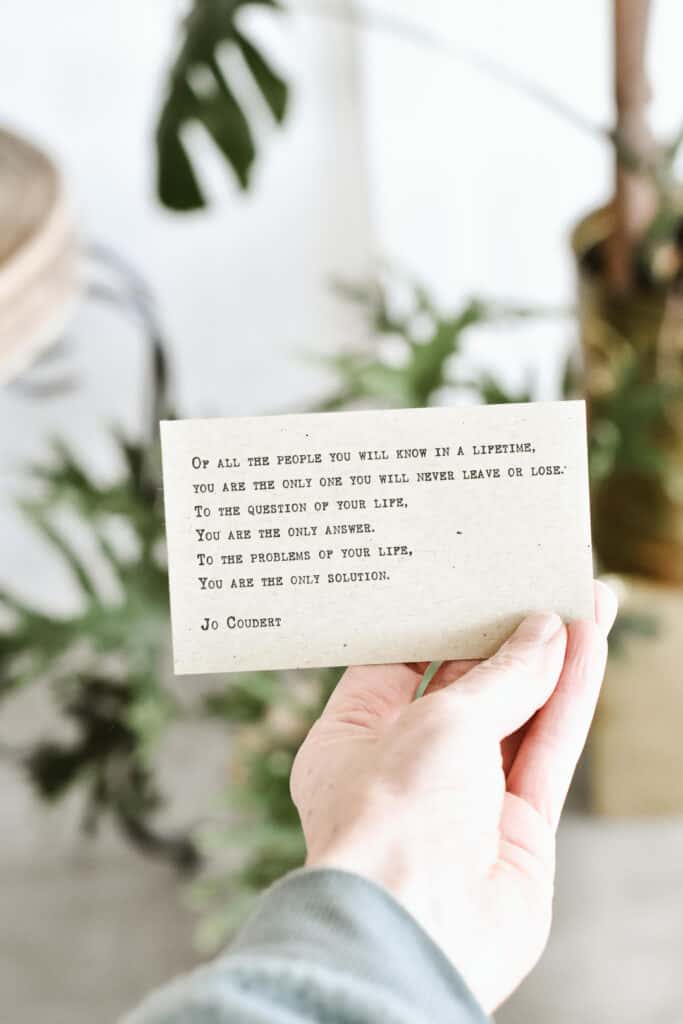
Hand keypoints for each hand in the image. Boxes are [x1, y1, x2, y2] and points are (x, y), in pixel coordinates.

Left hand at [290, 581, 616, 1013]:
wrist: (419, 932)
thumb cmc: (392, 820)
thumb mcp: (441, 721)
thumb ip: (500, 679)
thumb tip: (544, 635)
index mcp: (352, 740)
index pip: (395, 665)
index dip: (437, 624)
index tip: (469, 583)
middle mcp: (405, 768)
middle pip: (464, 689)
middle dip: (504, 639)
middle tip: (536, 584)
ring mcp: (463, 801)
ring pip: (516, 715)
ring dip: (550, 661)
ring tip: (582, 601)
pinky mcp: (516, 830)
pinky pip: (546, 750)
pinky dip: (569, 699)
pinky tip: (589, 648)